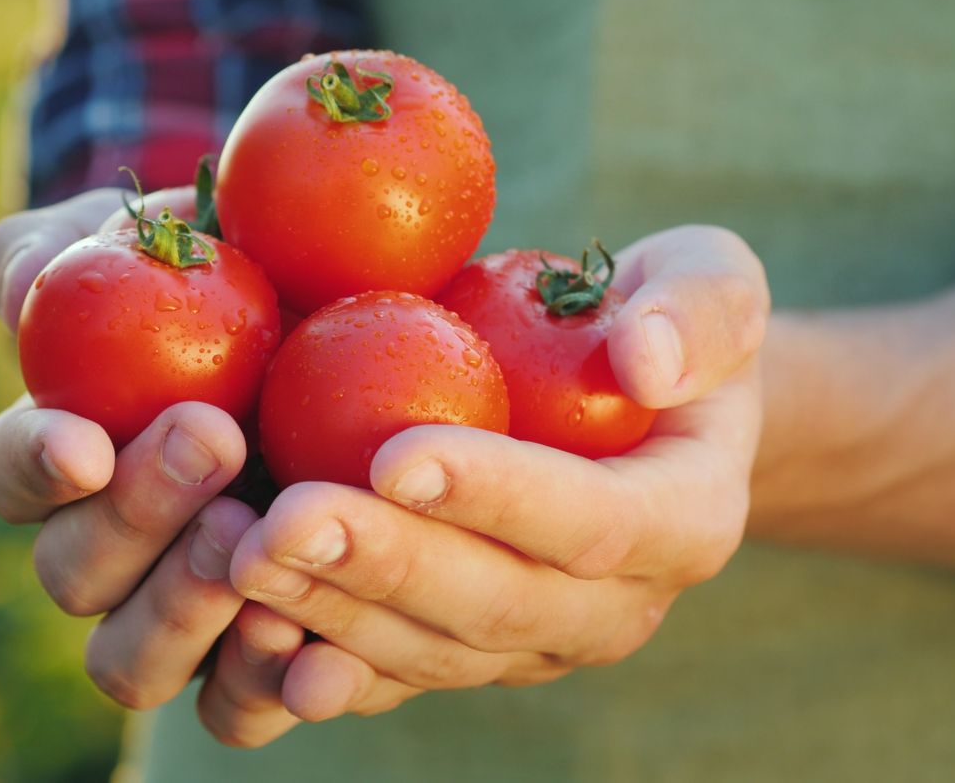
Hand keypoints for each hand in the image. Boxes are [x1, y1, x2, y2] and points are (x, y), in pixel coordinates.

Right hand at [0, 189, 280, 721]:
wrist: (361, 326)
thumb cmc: (244, 275)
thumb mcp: (162, 239)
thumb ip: (73, 258)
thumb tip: (18, 292)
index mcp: (77, 456)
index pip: (20, 473)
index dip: (37, 465)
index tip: (87, 442)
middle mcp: (119, 546)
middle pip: (78, 574)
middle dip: (135, 519)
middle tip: (216, 448)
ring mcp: (188, 607)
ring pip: (135, 661)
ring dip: (184, 611)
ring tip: (260, 546)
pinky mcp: (267, 648)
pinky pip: (239, 707)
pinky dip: (262, 689)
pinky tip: (315, 650)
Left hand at [228, 225, 766, 719]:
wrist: (635, 398)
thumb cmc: (665, 320)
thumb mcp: (713, 281)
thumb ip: (701, 310)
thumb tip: (646, 360)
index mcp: (688, 518)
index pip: (596, 521)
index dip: (500, 497)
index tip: (396, 454)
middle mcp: (619, 604)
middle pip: (500, 606)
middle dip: (389, 569)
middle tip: (285, 523)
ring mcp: (543, 640)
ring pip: (436, 652)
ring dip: (334, 614)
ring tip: (241, 561)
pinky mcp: (476, 648)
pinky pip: (397, 672)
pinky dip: (320, 658)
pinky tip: (249, 627)